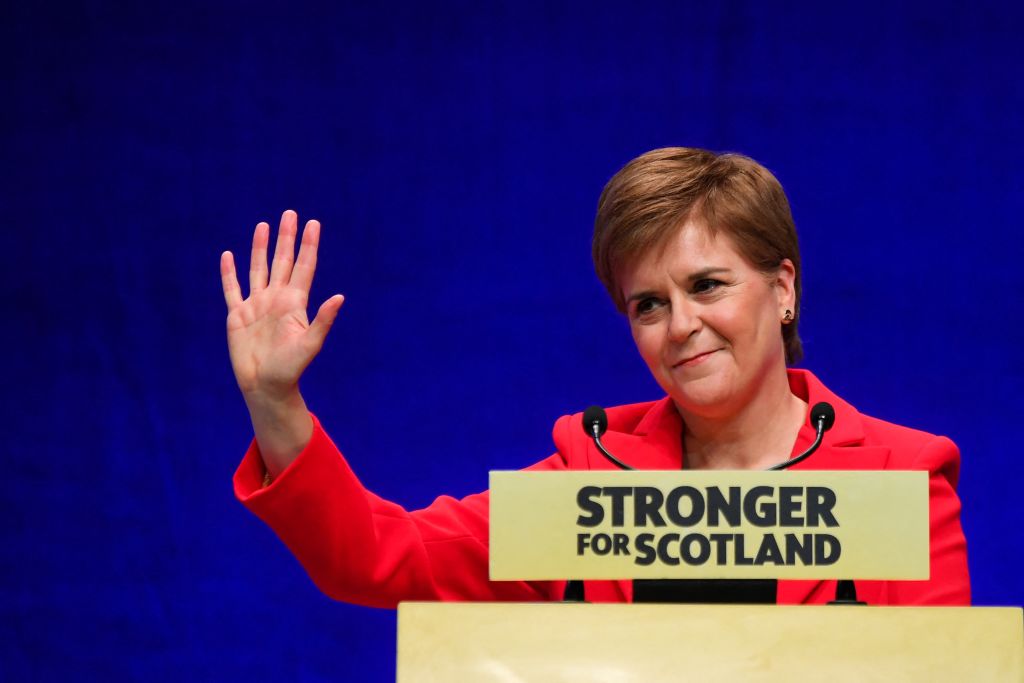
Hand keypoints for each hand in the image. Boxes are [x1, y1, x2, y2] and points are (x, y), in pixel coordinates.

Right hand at [220, 211, 343, 471]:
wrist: (265, 386)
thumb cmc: (291, 369)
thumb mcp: (310, 344)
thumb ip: (323, 321)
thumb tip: (340, 297)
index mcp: (294, 303)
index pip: (303, 267)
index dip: (308, 245)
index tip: (313, 223)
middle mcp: (276, 300)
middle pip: (282, 261)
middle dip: (286, 238)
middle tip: (290, 213)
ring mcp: (257, 306)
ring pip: (258, 269)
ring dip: (260, 248)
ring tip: (264, 225)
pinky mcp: (237, 316)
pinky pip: (232, 289)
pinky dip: (229, 273)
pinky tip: (228, 255)